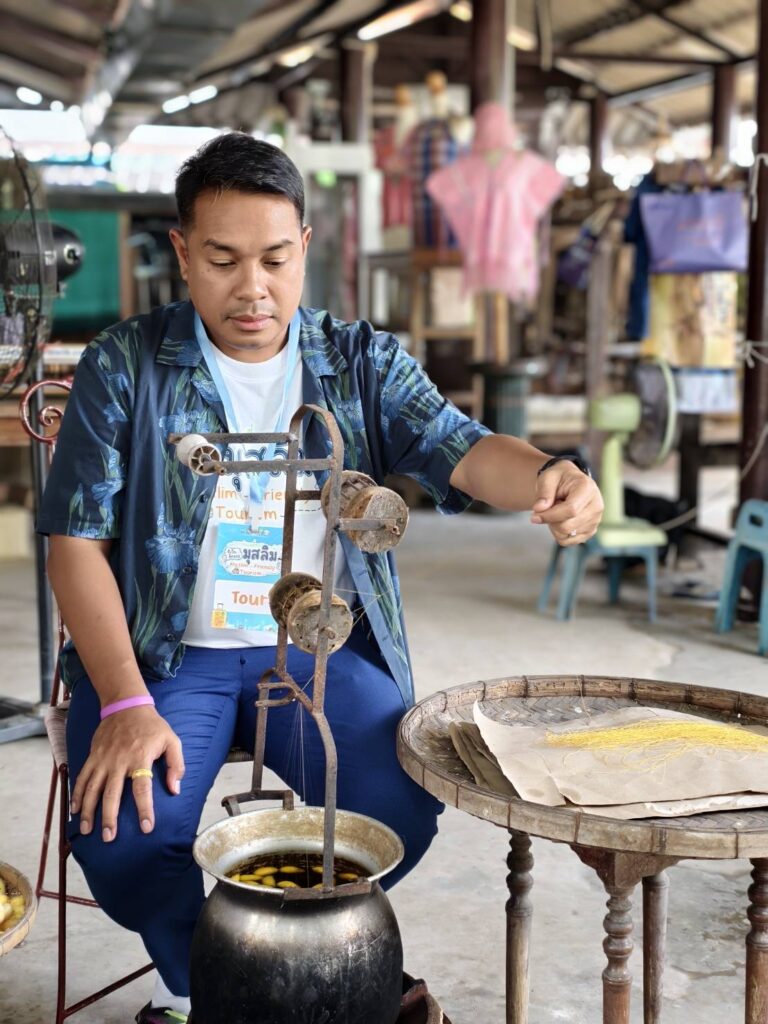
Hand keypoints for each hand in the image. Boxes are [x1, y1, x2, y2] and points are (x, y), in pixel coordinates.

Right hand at [70, 705, 184, 842]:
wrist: (126, 705)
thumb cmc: (152, 726)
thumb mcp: (172, 740)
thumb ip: (175, 765)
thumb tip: (174, 789)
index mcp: (141, 758)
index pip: (142, 788)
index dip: (145, 809)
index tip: (146, 828)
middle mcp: (119, 761)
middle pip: (112, 793)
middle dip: (109, 817)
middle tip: (109, 837)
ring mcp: (103, 759)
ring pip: (93, 789)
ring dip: (88, 811)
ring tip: (87, 830)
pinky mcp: (93, 756)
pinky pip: (82, 777)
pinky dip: (77, 794)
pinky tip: (75, 810)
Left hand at [530, 463, 603, 545]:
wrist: (569, 482)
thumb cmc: (559, 478)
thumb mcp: (548, 478)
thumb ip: (543, 492)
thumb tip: (539, 509)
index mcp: (587, 488)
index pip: (571, 510)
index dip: (550, 516)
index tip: (534, 516)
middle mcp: (596, 505)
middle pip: (568, 526)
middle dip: (550, 520)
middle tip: (548, 508)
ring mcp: (595, 520)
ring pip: (567, 535)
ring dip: (554, 526)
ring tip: (557, 511)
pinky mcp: (590, 531)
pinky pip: (568, 541)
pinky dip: (559, 533)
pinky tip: (561, 520)